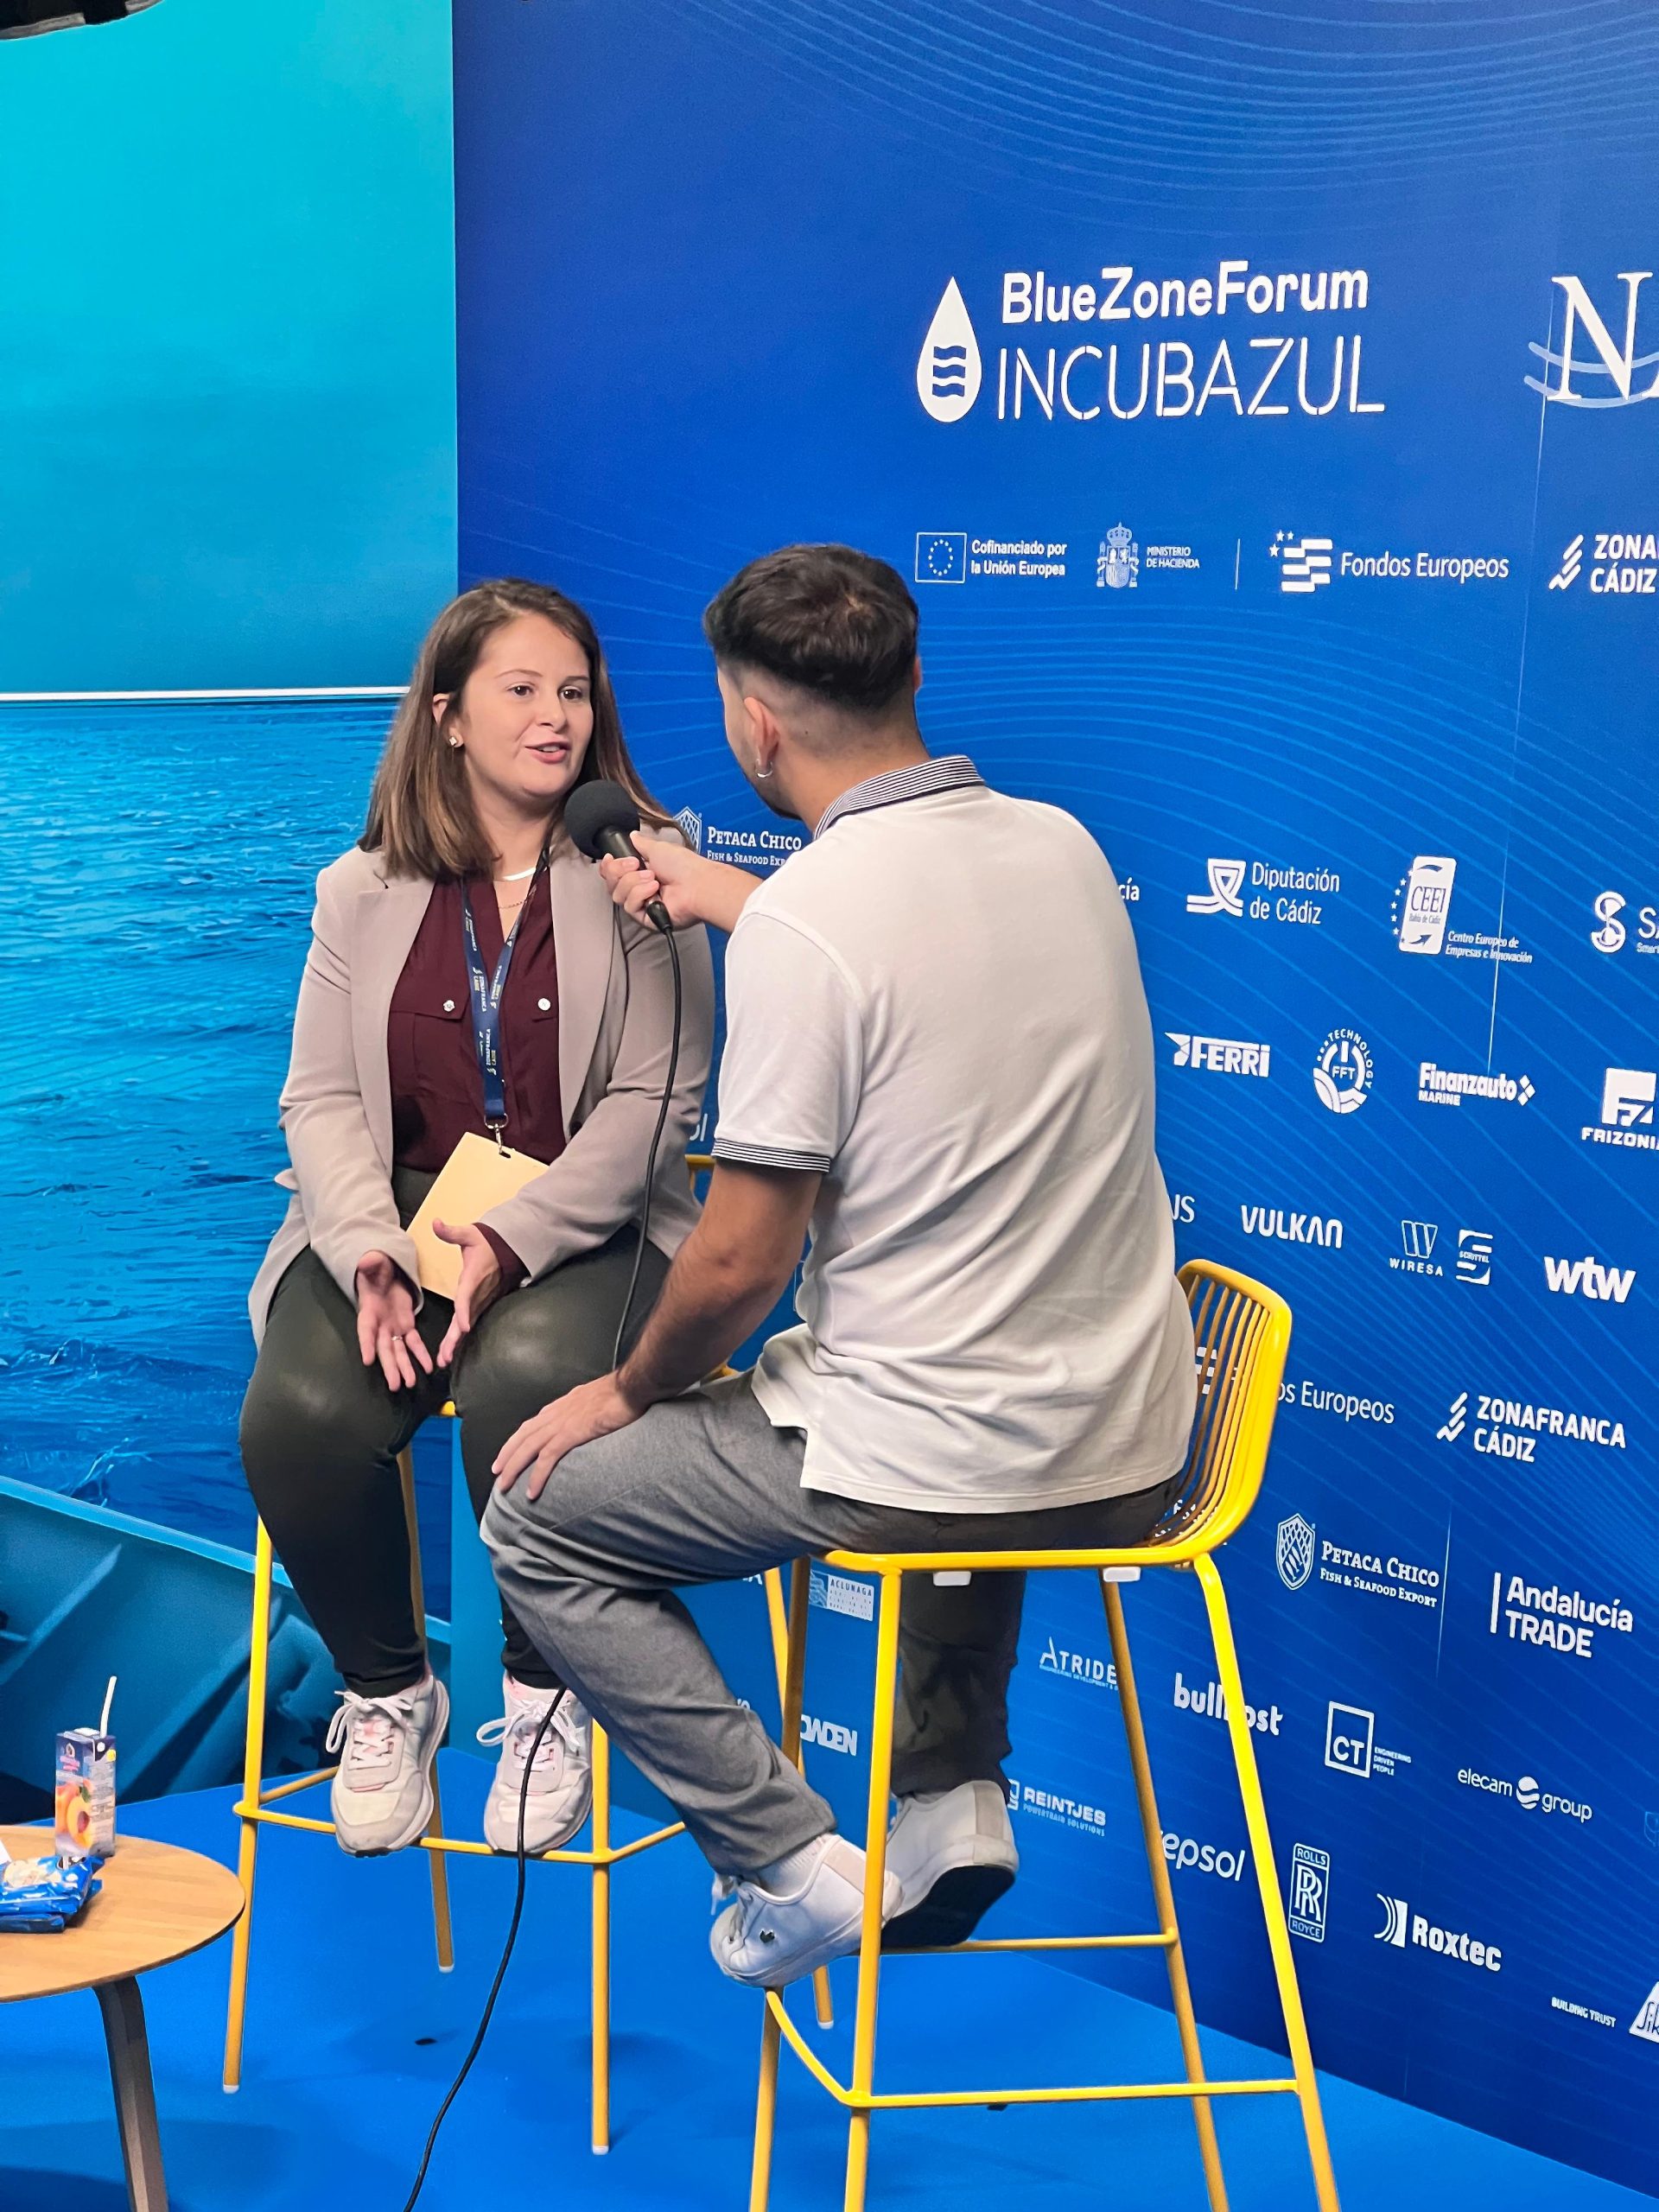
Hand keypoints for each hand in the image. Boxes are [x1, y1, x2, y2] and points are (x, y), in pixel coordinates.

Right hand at [354, 1251, 432, 1390]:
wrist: (385, 1273)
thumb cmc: (376, 1269)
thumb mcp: (373, 1264)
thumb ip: (371, 1264)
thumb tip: (366, 1262)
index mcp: (368, 1311)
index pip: (365, 1329)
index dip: (366, 1344)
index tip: (367, 1359)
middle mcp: (379, 1324)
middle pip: (383, 1348)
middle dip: (389, 1366)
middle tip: (394, 1385)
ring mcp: (392, 1328)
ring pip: (398, 1351)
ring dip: (404, 1368)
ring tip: (410, 1384)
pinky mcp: (406, 1326)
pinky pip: (414, 1343)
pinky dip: (421, 1355)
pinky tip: (427, 1368)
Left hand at [433, 1219, 502, 1365]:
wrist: (509, 1249)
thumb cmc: (487, 1241)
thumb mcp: (469, 1233)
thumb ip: (451, 1232)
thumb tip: (435, 1222)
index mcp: (473, 1278)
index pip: (467, 1297)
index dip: (465, 1311)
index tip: (462, 1327)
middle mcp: (478, 1293)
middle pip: (465, 1319)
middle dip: (455, 1339)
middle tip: (445, 1356)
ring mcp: (482, 1301)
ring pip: (468, 1324)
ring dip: (456, 1342)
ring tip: (444, 1360)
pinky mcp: (482, 1304)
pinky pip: (471, 1322)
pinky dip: (461, 1337)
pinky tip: (452, 1350)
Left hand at [493, 1371, 643, 1500]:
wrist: (631, 1386)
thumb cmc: (621, 1392)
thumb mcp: (595, 1399)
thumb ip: (585, 1410)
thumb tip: (585, 1419)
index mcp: (562, 1405)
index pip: (532, 1424)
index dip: (517, 1440)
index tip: (508, 1452)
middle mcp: (556, 1412)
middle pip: (523, 1436)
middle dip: (507, 1455)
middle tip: (497, 1473)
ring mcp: (562, 1423)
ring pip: (528, 1448)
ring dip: (513, 1468)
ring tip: (504, 1486)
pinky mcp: (571, 1433)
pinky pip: (548, 1458)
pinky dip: (537, 1475)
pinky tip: (531, 1491)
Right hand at [598, 834, 759, 932]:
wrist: (697, 884)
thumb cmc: (684, 866)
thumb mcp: (658, 848)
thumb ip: (641, 843)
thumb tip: (633, 836)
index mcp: (643, 872)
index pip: (615, 873)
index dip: (609, 866)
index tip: (611, 858)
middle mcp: (642, 889)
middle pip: (612, 884)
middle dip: (620, 870)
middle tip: (636, 864)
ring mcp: (644, 904)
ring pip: (618, 895)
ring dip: (633, 882)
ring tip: (653, 878)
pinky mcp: (646, 918)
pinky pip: (630, 907)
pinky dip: (641, 894)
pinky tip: (655, 890)